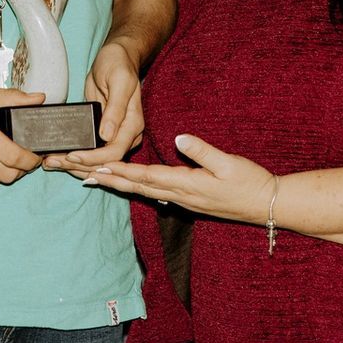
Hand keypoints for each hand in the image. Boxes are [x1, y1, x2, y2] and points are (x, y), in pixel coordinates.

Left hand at [44, 41, 143, 174]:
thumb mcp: (119, 82)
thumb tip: (107, 135)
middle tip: (52, 162)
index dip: (94, 159)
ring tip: (49, 162)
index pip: (115, 152)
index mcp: (132, 125)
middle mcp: (124, 135)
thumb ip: (115, 108)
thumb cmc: (119, 65)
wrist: (117, 58)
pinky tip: (56, 156)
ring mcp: (112, 136)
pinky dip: (73, 156)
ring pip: (94, 161)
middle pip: (103, 162)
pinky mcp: (100, 133)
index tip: (73, 156)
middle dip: (78, 165)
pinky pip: (89, 150)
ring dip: (73, 165)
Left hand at [79, 133, 274, 225]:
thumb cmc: (249, 182)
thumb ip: (202, 151)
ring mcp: (180, 198)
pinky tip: (121, 184)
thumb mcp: (228, 163)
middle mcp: (176, 194)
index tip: (93, 165)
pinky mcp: (184, 198)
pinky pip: (150, 192)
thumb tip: (179, 137)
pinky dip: (131, 186)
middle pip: (132, 186)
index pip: (143, 176)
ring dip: (113, 183)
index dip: (117, 170)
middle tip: (76, 172)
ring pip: (138, 190)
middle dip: (103, 178)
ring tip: (88, 177)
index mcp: (184, 184)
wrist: (266, 204)